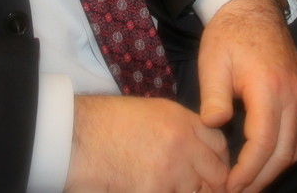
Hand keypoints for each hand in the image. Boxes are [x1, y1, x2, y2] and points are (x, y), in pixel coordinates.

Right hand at [66, 94, 228, 192]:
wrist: (76, 136)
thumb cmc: (106, 124)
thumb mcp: (152, 113)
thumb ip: (180, 129)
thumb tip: (195, 151)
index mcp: (183, 121)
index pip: (220, 146)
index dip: (219, 163)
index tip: (213, 173)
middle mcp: (184, 144)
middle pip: (217, 174)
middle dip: (213, 185)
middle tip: (203, 189)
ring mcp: (171, 170)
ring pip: (199, 192)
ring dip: (191, 192)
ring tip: (172, 186)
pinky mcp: (154, 191)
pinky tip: (153, 188)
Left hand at [197, 0, 296, 192]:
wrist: (253, 7)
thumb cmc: (228, 34)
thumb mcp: (213, 62)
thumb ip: (214, 95)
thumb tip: (214, 125)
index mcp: (268, 88)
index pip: (263, 143)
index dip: (247, 171)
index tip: (229, 186)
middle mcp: (292, 95)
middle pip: (284, 152)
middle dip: (261, 179)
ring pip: (295, 146)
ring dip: (274, 170)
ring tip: (250, 184)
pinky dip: (283, 153)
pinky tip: (264, 162)